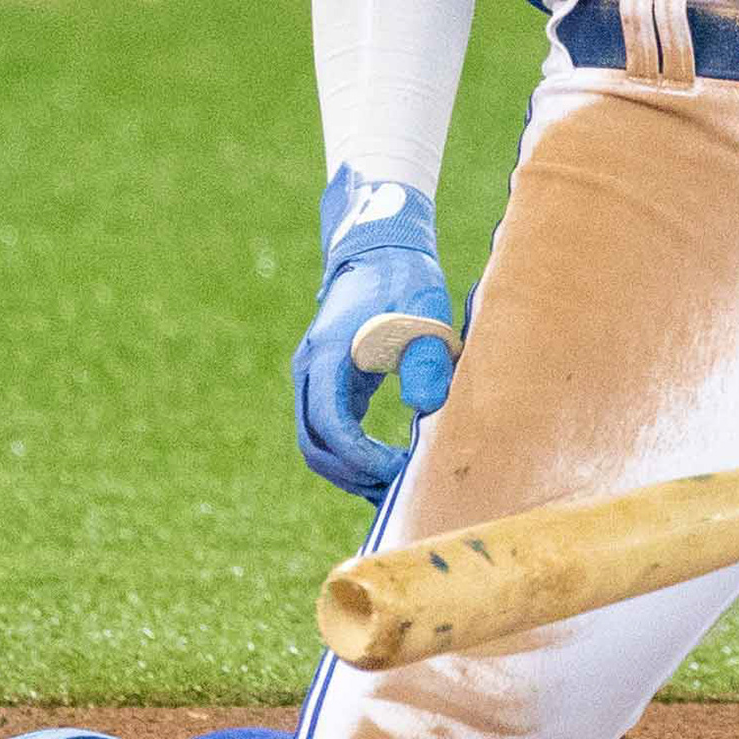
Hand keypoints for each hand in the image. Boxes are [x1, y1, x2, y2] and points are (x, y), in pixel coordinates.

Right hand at [293, 170, 456, 499]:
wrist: (380, 248)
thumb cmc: (406, 280)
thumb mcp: (425, 314)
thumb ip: (427, 359)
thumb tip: (426, 408)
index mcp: (329, 354)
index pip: (330, 423)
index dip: (360, 456)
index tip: (399, 469)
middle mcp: (311, 370)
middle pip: (314, 445)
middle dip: (352, 475)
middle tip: (399, 489)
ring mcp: (314, 378)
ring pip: (316, 443)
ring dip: (349, 472)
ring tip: (395, 487)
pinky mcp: (329, 384)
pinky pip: (328, 432)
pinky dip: (350, 457)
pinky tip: (386, 470)